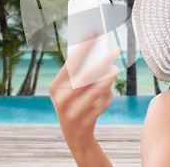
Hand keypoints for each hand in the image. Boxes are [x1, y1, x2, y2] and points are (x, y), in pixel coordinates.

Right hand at [49, 32, 120, 149]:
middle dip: (101, 62)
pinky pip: (102, 103)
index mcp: (55, 87)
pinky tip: (107, 91)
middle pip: (84, 76)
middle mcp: (61, 100)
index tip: (95, 32)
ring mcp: (72, 113)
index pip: (70, 63)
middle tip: (114, 50)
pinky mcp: (86, 122)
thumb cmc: (76, 104)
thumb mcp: (71, 90)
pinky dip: (107, 95)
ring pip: (95, 90)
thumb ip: (81, 74)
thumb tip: (99, 52)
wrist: (76, 136)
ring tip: (114, 68)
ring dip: (108, 78)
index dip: (84, 46)